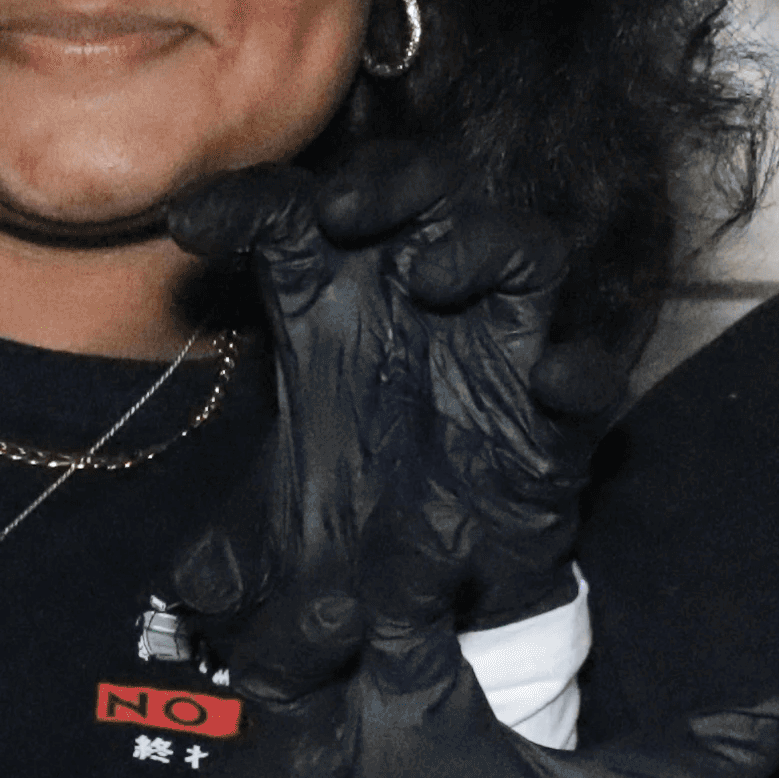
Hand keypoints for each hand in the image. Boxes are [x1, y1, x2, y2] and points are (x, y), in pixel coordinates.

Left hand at [163, 133, 631, 663]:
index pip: (289, 221)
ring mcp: (501, 346)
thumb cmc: (365, 521)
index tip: (188, 228)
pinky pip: (589, 373)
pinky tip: (552, 381)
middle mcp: (422, 304)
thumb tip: (191, 594)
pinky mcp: (559, 412)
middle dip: (384, 183)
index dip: (241, 206)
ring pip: (519, 247)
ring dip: (481, 245)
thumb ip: (236, 553)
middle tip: (335, 214)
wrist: (458, 594)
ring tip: (431, 278)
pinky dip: (577, 371)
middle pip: (418, 189)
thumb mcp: (285, 538)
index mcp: (338, 304)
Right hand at [207, 595, 778, 777]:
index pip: (392, 613)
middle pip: (282, 664)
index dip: (403, 567)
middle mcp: (348, 758)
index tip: (439, 530)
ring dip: (273, 752)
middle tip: (343, 601)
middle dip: (298, 628)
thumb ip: (705, 760)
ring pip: (240, 773)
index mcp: (417, 713)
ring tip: (329, 743)